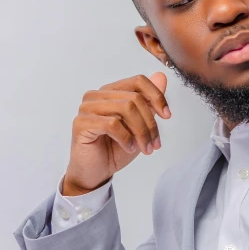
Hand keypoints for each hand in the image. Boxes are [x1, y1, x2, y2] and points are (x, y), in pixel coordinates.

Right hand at [63, 72, 170, 193]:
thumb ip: (149, 103)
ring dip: (141, 132)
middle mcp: (97, 96)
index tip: (167, 116)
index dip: (156, 96)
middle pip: (134, 98)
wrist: (96, 172)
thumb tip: (161, 77)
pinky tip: (128, 148)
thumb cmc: (115, 150)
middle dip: (150, 123)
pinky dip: (126, 138)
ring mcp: (87, 108)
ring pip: (125, 108)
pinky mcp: (82, 123)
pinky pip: (112, 124)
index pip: (138, 81)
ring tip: (144, 148)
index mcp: (110, 92)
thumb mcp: (139, 126)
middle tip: (155, 144)